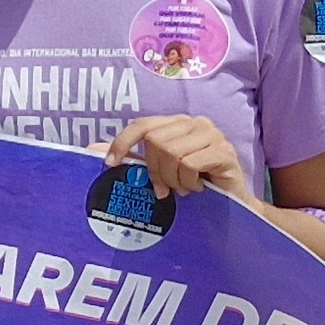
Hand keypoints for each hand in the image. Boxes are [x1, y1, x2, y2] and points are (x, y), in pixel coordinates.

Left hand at [104, 115, 248, 199]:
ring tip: (184, 187)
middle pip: (155, 141)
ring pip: (172, 153)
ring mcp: (212, 134)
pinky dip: (188, 181)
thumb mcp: (160, 170)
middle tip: (165, 188)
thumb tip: (92, 150)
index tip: (110, 164)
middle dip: (155, 170)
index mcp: (176, 123)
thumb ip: (134, 159)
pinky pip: (190, 164)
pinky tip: (198, 187)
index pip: (142, 125)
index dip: (123, 142)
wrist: (231, 201)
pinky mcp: (225, 151)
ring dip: (173, 179)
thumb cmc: (194, 184)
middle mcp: (195, 122)